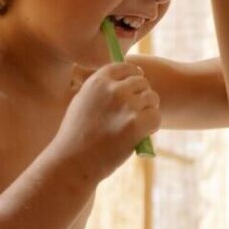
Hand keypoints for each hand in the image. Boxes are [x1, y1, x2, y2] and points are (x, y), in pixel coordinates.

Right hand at [55, 63, 160, 182]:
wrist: (73, 160)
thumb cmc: (75, 136)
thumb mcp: (82, 102)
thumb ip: (101, 89)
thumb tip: (125, 80)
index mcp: (98, 81)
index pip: (126, 67)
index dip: (134, 77)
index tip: (135, 89)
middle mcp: (113, 89)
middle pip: (142, 82)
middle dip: (143, 96)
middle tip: (137, 113)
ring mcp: (126, 105)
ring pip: (152, 98)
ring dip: (149, 110)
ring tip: (139, 125)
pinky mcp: (136, 124)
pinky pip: (156, 116)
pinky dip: (153, 126)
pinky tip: (143, 135)